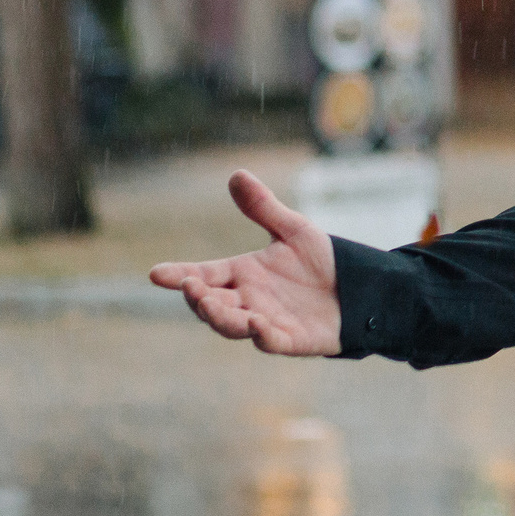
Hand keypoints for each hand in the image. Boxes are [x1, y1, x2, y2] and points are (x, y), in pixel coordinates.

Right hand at [148, 170, 341, 356]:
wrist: (358, 289)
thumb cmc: (322, 262)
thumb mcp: (293, 229)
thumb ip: (263, 208)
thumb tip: (236, 174)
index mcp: (243, 274)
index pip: (204, 274)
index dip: (180, 275)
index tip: (156, 273)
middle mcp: (247, 300)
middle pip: (211, 303)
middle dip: (197, 297)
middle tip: (190, 285)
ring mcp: (265, 322)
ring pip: (231, 325)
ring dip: (219, 317)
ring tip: (209, 303)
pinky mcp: (289, 339)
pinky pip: (269, 341)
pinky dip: (260, 335)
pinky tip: (257, 324)